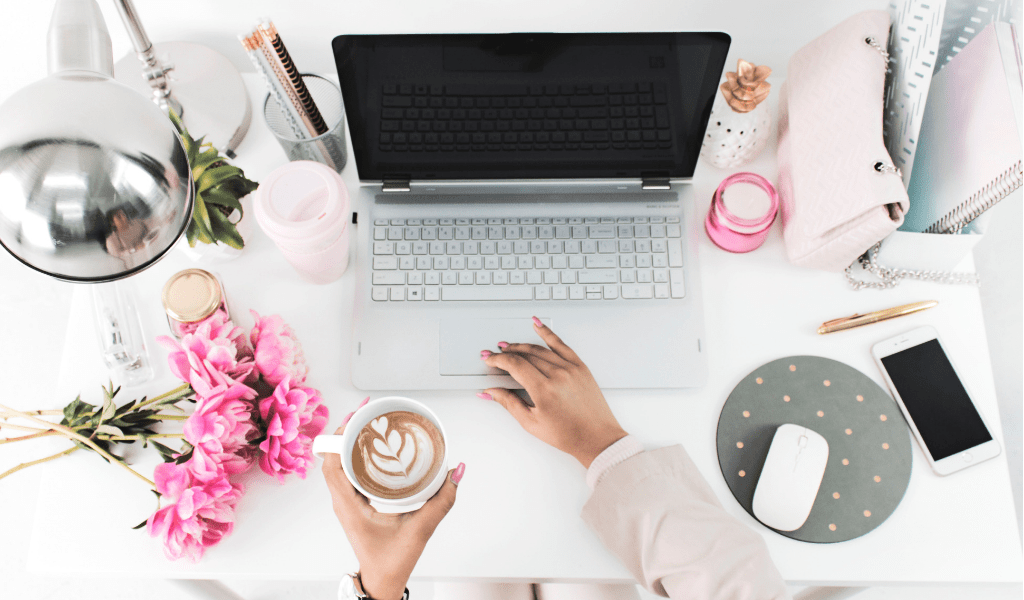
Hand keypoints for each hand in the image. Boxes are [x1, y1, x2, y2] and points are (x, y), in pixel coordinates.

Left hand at [322, 399, 464, 599]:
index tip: (355, 416)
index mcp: (349, 505)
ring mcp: (347, 503)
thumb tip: (455, 472)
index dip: (339, 435)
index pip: (332, 462)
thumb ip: (442, 501)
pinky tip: (373, 450)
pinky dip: (356, 457)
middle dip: (347, 431)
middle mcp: (343, 501)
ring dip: (350, 443)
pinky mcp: (354, 504)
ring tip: (369, 425)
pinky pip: (348, 474)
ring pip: (339, 464)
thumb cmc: (392, 561)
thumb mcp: (421, 529)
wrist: (383, 581)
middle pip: (333, 457)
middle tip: (366, 413)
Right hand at [481, 318, 627, 467]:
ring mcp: (571, 368)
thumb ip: (509, 403)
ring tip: (509, 346)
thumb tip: (491, 392)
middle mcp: (558, 375)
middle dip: (506, 353)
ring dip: (522, 345)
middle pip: (525, 355)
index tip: (489, 360)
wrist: (597, 438)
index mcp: (544, 390)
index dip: (498, 360)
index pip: (514, 365)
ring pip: (540, 349)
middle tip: (495, 354)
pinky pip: (561, 344)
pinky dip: (548, 333)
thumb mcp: (531, 423)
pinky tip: (538, 325)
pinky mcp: (581, 367)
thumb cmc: (569, 435)